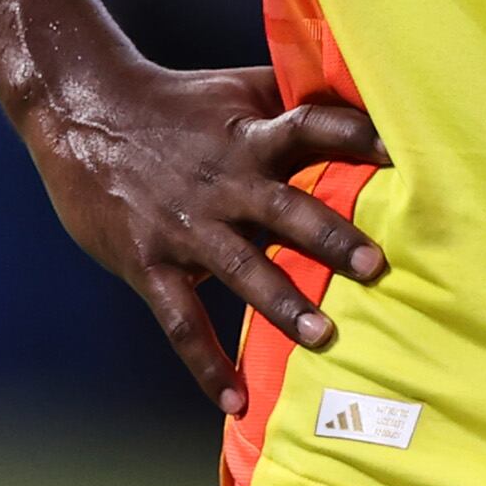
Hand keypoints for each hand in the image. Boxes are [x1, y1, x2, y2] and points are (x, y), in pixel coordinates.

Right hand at [16, 59, 389, 413]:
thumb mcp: (234, 88)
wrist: (82, 113)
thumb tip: (358, 84)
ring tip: (325, 337)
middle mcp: (224, 182)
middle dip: (332, 237)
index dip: (355, 134)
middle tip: (376, 266)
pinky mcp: (149, 262)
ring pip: (242, 269)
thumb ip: (290, 95)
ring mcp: (186, 226)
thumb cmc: (174, 103)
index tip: (403, 154)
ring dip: (284, 304)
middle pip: (286, 207)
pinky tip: (236, 401)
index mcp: (249, 137)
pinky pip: (183, 321)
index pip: (311, 126)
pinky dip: (207, 364)